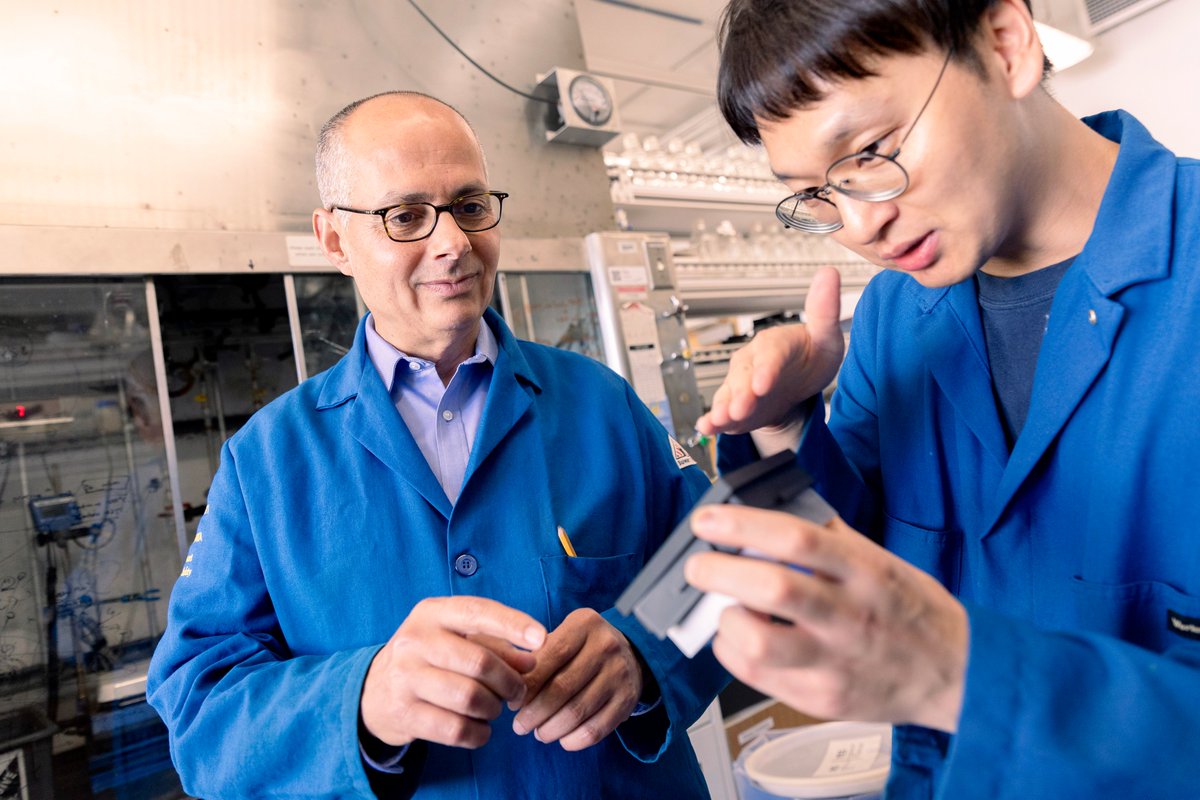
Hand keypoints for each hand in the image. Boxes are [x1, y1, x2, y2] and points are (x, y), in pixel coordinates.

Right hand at [361, 596, 546, 749]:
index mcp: (431, 613)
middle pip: (479, 662)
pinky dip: (479, 733)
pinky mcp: (404, 713)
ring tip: (494, 708)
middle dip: (510, 681)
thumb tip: (531, 662)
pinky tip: (480, 728)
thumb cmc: (430, 658)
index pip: (478, 612)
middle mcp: (414, 641)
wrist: (375, 692)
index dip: (513, 624)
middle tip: (518, 691)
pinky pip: (456, 729)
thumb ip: (496, 645)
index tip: (542, 638)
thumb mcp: (458, 640)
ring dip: (494, 709)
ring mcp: (404, 678)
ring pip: (470, 698)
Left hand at [510, 608, 642, 750]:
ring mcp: (620, 673)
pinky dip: (574, 740)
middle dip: (534, 713)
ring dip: (551, 729)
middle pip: (562, 687)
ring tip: (538, 733)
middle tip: (519, 726)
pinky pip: (597, 729)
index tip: (512, 701)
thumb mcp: (563, 636)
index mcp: (585, 624)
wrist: (629, 653)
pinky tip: (561, 740)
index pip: (551, 655)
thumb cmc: (581, 647)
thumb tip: (510, 688)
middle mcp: (606, 646)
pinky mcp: (628, 699)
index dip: (528, 683)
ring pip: (578, 711)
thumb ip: (537, 655)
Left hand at [683, 505, 966, 731]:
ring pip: (761, 643)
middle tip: (698, 566)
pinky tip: (739, 638)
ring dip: (727, 620)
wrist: (957, 674)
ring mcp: (836, 662)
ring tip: (726, 607)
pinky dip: (734, 652)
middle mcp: (851, 616)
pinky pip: (758, 677)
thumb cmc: (912, 612)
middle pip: (773, 588)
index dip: (743, 525)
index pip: (797, 538)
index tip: (708, 520)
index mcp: (866, 571)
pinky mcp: (823, 699)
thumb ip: (829, 537)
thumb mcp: (881, 561)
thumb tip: (772, 508)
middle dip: (719, 572)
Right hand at [696, 266, 843, 435]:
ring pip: (729, 395)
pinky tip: (706, 427)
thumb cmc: (809, 358)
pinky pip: (720, 411)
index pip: (770, 355)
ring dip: (725, 407)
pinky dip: (711, 421)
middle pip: (745, 378)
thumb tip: (829, 273)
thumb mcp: (825, 337)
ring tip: (721, 419)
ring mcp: (740, 384)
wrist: (795, 386)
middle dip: (742, 394)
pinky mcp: (733, 405)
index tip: (764, 383)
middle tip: (742, 408)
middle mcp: (751, 362)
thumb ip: (824, 310)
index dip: (766, 369)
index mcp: (774, 344)